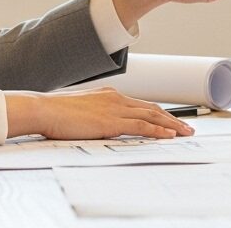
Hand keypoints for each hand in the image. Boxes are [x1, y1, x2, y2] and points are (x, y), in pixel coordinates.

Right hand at [5, 87, 194, 139]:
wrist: (43, 109)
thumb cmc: (55, 112)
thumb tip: (98, 122)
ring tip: (185, 133)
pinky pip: (142, 125)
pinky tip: (169, 136)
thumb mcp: (80, 110)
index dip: (158, 113)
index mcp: (109, 95)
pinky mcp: (112, 121)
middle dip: (172, 118)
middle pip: (152, 108)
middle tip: (186, 127)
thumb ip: (94, 114)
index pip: (141, 104)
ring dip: (171, 125)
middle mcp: (116, 98)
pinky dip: (158, 130)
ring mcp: (115, 108)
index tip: (170, 120)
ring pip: (152, 116)